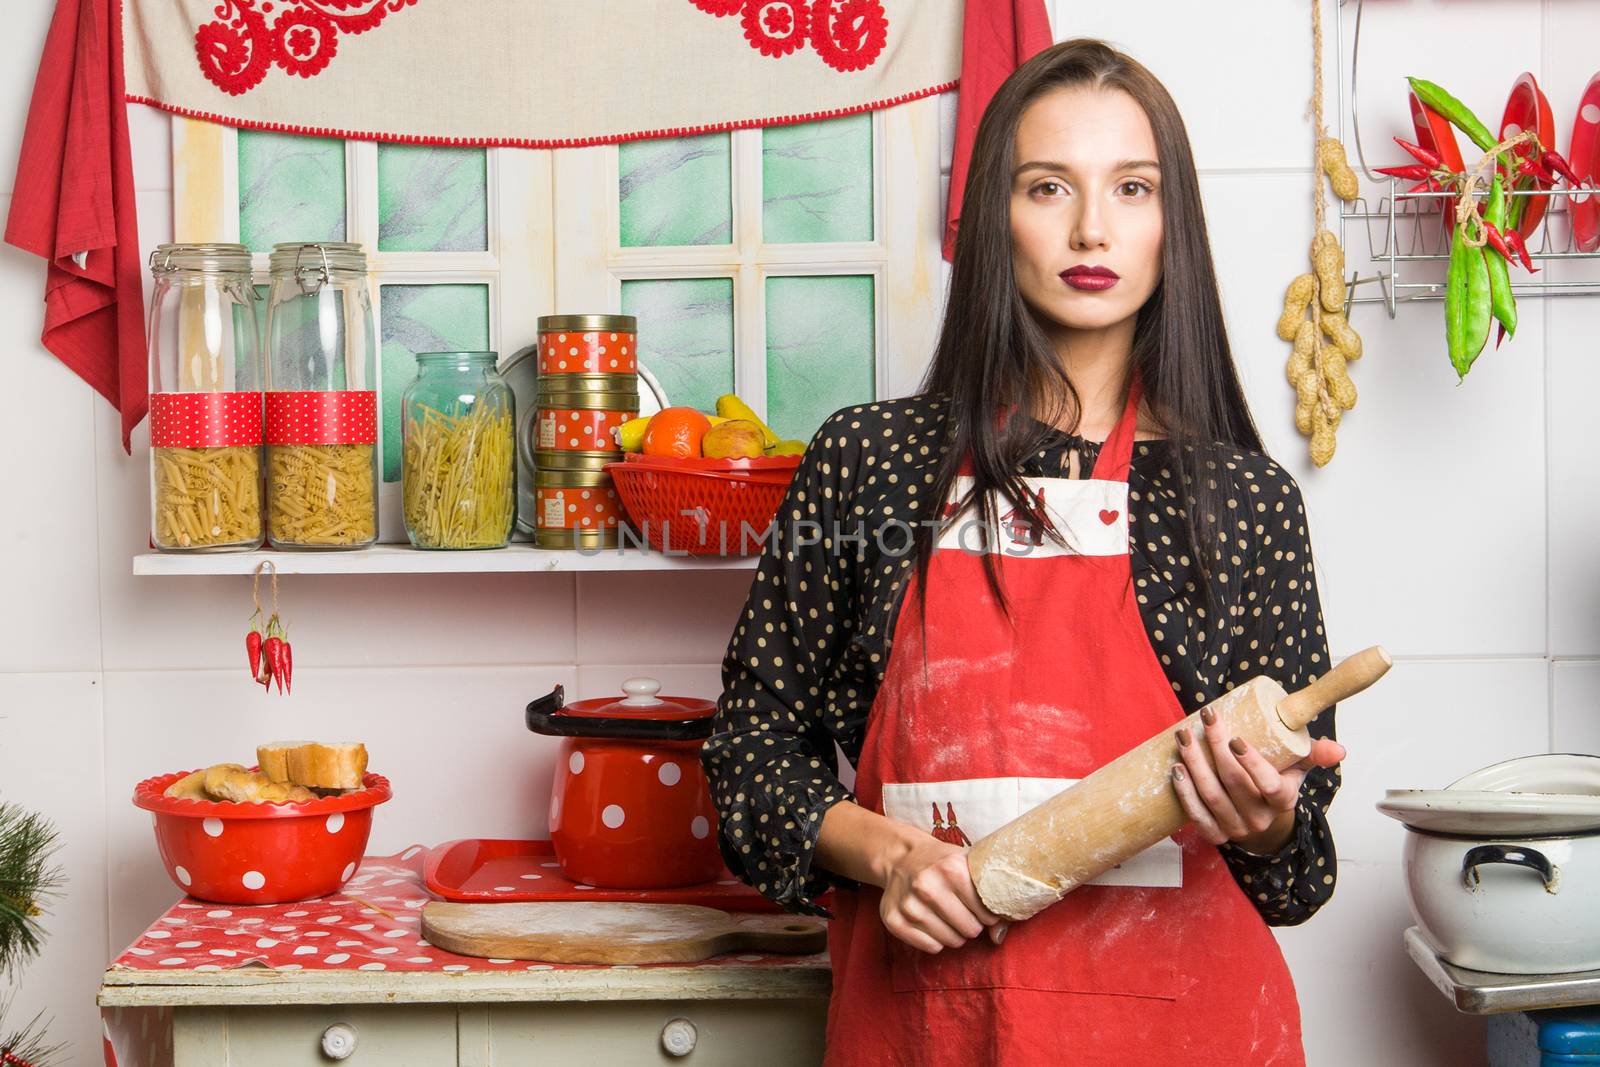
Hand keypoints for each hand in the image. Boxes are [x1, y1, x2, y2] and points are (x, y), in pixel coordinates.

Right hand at [879, 831, 1008, 953]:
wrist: (901, 858)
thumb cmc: (942, 864)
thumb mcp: (968, 867)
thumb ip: (990, 898)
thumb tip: (998, 938)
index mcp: (951, 868)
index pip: (986, 912)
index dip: (989, 914)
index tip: (983, 909)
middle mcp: (927, 886)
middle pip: (970, 930)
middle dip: (972, 925)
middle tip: (965, 913)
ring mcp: (908, 905)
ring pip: (951, 941)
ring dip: (955, 934)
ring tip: (949, 918)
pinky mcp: (893, 920)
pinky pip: (931, 947)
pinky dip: (937, 940)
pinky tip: (933, 923)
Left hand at [1169, 706, 1345, 853]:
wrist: (1259, 812)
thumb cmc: (1277, 779)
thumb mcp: (1297, 765)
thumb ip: (1314, 753)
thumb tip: (1340, 750)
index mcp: (1283, 800)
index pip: (1270, 785)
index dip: (1251, 763)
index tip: (1235, 737)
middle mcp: (1260, 819)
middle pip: (1234, 784)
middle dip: (1215, 749)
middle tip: (1205, 720)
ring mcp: (1237, 829)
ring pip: (1212, 797)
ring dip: (1195, 765)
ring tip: (1184, 737)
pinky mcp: (1216, 834)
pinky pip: (1197, 818)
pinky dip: (1185, 794)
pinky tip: (1176, 770)